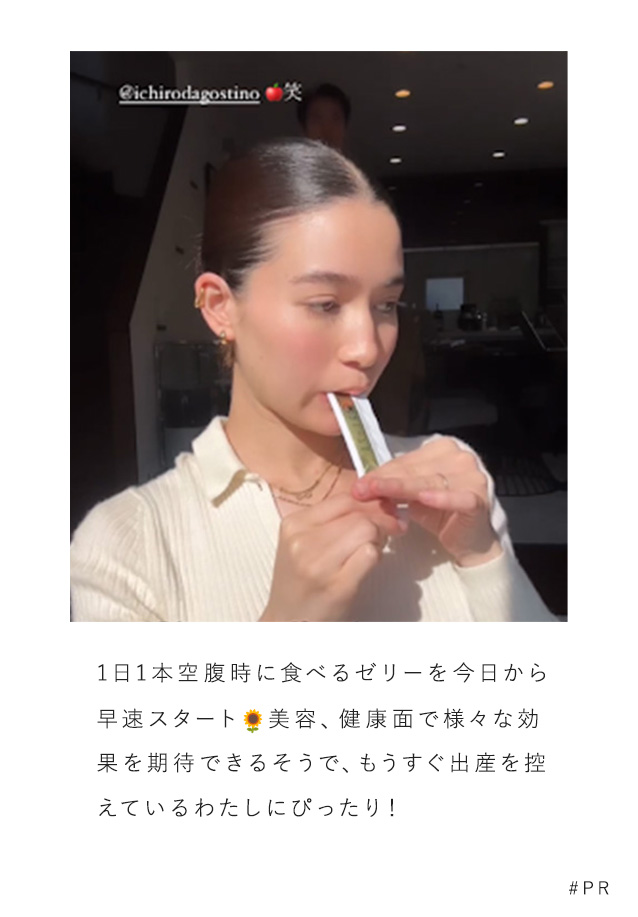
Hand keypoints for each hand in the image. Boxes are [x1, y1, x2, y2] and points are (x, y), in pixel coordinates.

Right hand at [260, 493, 405, 620]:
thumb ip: (331, 522)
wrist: (287, 623)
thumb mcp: (303, 544)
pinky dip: (377, 557)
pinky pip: (370, 555)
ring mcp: (318, 564)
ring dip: (379, 540)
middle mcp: (302, 540)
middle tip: (391, 531)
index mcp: (294, 524)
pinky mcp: (337, 586)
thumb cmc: (300, 582)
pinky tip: (368, 566)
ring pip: (367, 531)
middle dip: (382, 521)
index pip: (344, 499)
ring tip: (373, 550)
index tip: (385, 511)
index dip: (370, 503)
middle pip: (359, 515)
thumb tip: (373, 503)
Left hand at [351, 437, 502, 566]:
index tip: (359, 484)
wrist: (467, 541)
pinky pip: (459, 498)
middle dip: (386, 481)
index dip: (381, 472)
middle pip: (416, 470)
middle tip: (361, 490)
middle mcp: (460, 458)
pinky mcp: (479, 499)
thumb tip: (363, 485)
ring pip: (431, 481)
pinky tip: (424, 499)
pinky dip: (442, 498)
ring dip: (402, 488)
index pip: (407, 460)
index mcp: (443, 450)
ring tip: (379, 494)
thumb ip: (394, 487)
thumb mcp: (412, 497)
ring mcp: (473, 477)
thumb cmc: (439, 514)